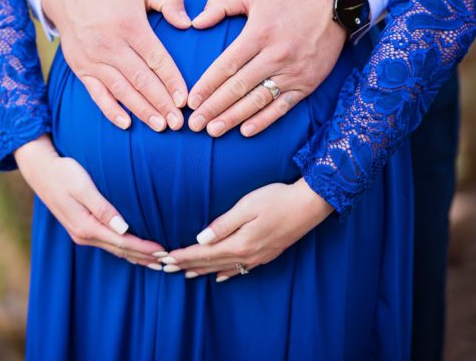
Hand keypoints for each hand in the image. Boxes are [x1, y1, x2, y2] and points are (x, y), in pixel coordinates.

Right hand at [14, 136, 167, 266]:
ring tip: (155, 262)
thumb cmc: (63, 173)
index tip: (164, 252)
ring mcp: (80, 233)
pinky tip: (132, 251)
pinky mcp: (80, 228)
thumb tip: (124, 228)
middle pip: (120, 250)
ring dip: (135, 256)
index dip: (144, 248)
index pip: (122, 242)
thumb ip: (103, 208)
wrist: (39, 170)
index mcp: (86, 226)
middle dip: (144, 256)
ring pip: (114, 250)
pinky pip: (107, 244)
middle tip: (167, 261)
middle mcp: (83, 235)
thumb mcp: (83, 187)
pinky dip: (123, 250)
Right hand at [42, 0, 192, 131]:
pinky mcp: (81, 69)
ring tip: (160, 126)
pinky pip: (97, 94)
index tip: (184, 99)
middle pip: (140, 79)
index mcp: (129, 25)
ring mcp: (93, 59)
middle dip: (161, 103)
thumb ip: (169, 0)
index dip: (171, 80)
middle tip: (178, 123)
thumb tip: (188, 23)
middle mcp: (110, 44)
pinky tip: (126, 124)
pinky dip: (111, 110)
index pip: (155, 58)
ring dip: (141, 110)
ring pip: (121, 90)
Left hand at [161, 179, 332, 280]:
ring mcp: (258, 257)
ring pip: (223, 268)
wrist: (310, 205)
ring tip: (184, 274)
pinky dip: (225, 273)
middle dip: (187, 264)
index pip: (204, 252)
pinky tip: (218, 277)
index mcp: (239, 243)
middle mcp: (247, 255)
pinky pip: (240, 269)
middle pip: (210, 263)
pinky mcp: (266, 254)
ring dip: (202, 270)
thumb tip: (200, 238)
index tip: (165, 258)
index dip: (183, 255)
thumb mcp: (247, 206)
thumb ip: (223, 224)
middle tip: (165, 268)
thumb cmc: (277, 199)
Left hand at [185, 0, 348, 136]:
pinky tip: (245, 131)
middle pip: (239, 87)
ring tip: (213, 131)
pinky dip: (264, 120)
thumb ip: (221, 4)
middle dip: (214, 107)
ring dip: (233, 118)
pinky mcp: (307, 84)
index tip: (191, 100)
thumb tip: (196, 22)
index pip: (228, 64)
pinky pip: (282, 106)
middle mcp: (275, 55)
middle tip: (195, 124)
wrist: (334, 9)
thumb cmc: (286, 0)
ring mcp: (292, 72)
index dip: (208, 85)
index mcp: (259, 33)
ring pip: (258, 100)